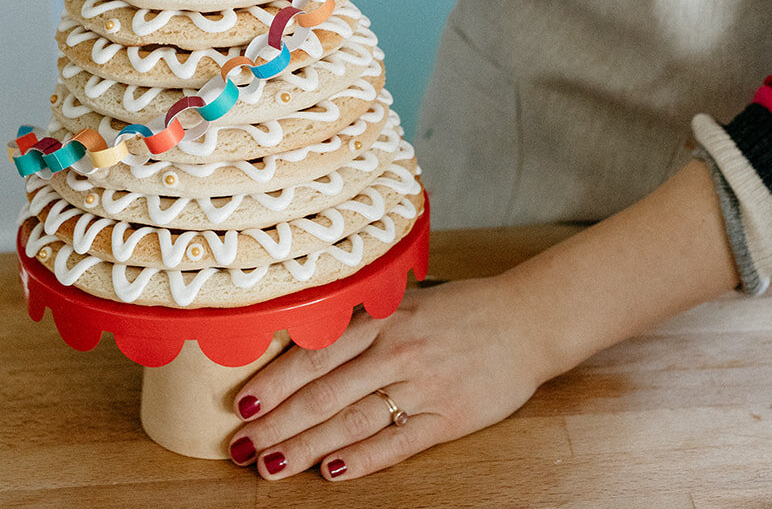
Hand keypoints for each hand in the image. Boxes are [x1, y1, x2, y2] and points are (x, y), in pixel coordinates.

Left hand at [227, 274, 543, 481]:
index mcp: (386, 318)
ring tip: (272, 466)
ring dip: (306, 447)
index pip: (316, 354)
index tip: (241, 404)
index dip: (276, 382)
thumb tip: (308, 342)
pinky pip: (398, 443)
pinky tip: (333, 472)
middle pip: (325, 394)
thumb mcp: (411, 300)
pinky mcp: (449, 417)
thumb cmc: (465, 309)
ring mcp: (424, 385)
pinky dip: (363, 459)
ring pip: (352, 422)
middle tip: (242, 446)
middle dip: (278, 424)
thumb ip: (366, 321)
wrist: (529, 319)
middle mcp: (399, 351)